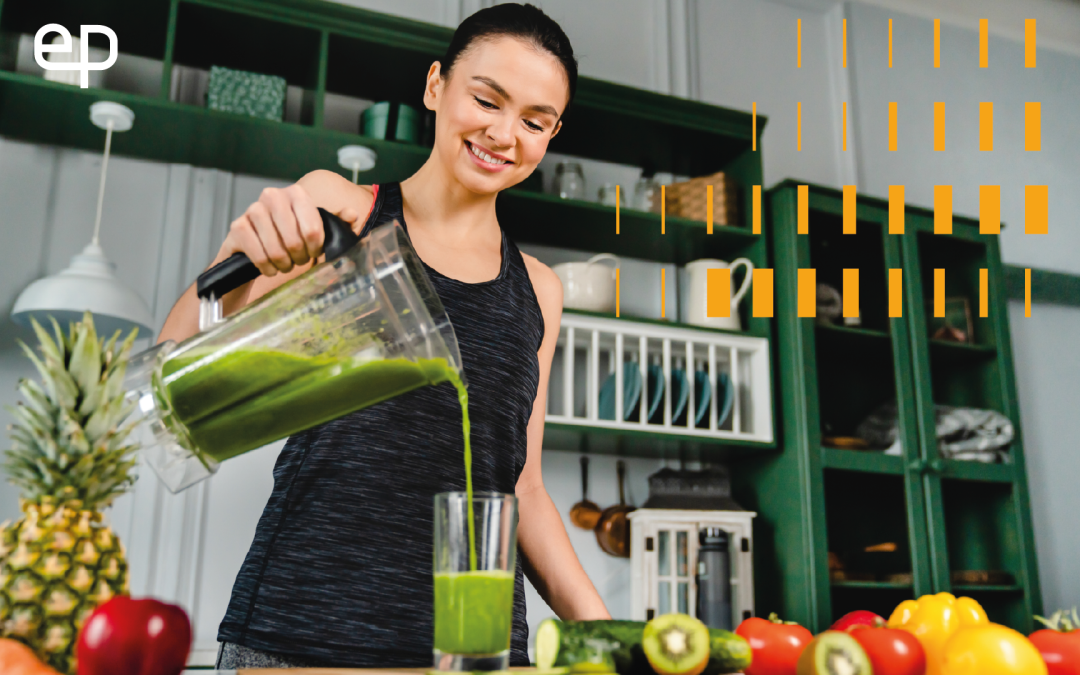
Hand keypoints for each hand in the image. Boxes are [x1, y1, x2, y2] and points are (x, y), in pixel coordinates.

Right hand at [222, 183, 360, 276]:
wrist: (255, 246)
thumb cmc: (289, 235)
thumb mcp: (316, 227)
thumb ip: (337, 220)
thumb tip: (351, 214)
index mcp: (296, 194)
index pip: (313, 228)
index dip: (316, 247)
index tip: (314, 252)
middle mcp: (272, 196)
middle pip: (294, 240)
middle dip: (299, 257)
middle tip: (299, 260)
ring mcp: (252, 210)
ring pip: (275, 250)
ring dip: (283, 264)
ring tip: (285, 264)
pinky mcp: (237, 227)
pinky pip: (257, 255)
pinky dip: (266, 267)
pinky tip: (269, 267)